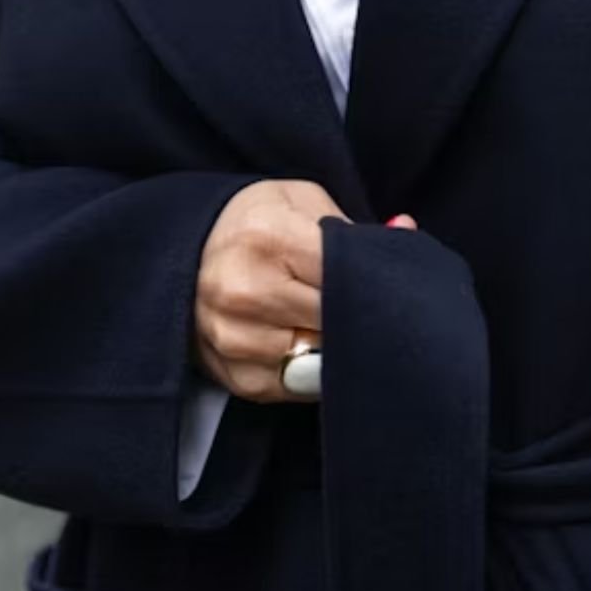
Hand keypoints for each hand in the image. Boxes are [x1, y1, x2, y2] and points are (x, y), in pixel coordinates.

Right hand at [193, 179, 416, 403]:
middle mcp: (244, 291)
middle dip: (360, 317)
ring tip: (329, 324)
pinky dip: (313, 370)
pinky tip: (305, 345)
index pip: (347, 275)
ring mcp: (237, 339)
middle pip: (338, 321)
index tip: (388, 286)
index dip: (374, 283)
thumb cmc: (255, 227)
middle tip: (369, 308)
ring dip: (337, 347)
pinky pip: (302, 386)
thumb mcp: (300, 203)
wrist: (185, 256)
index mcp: (267, 238)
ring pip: (325, 359)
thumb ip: (353, 226)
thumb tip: (405, 233)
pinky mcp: (240, 377)